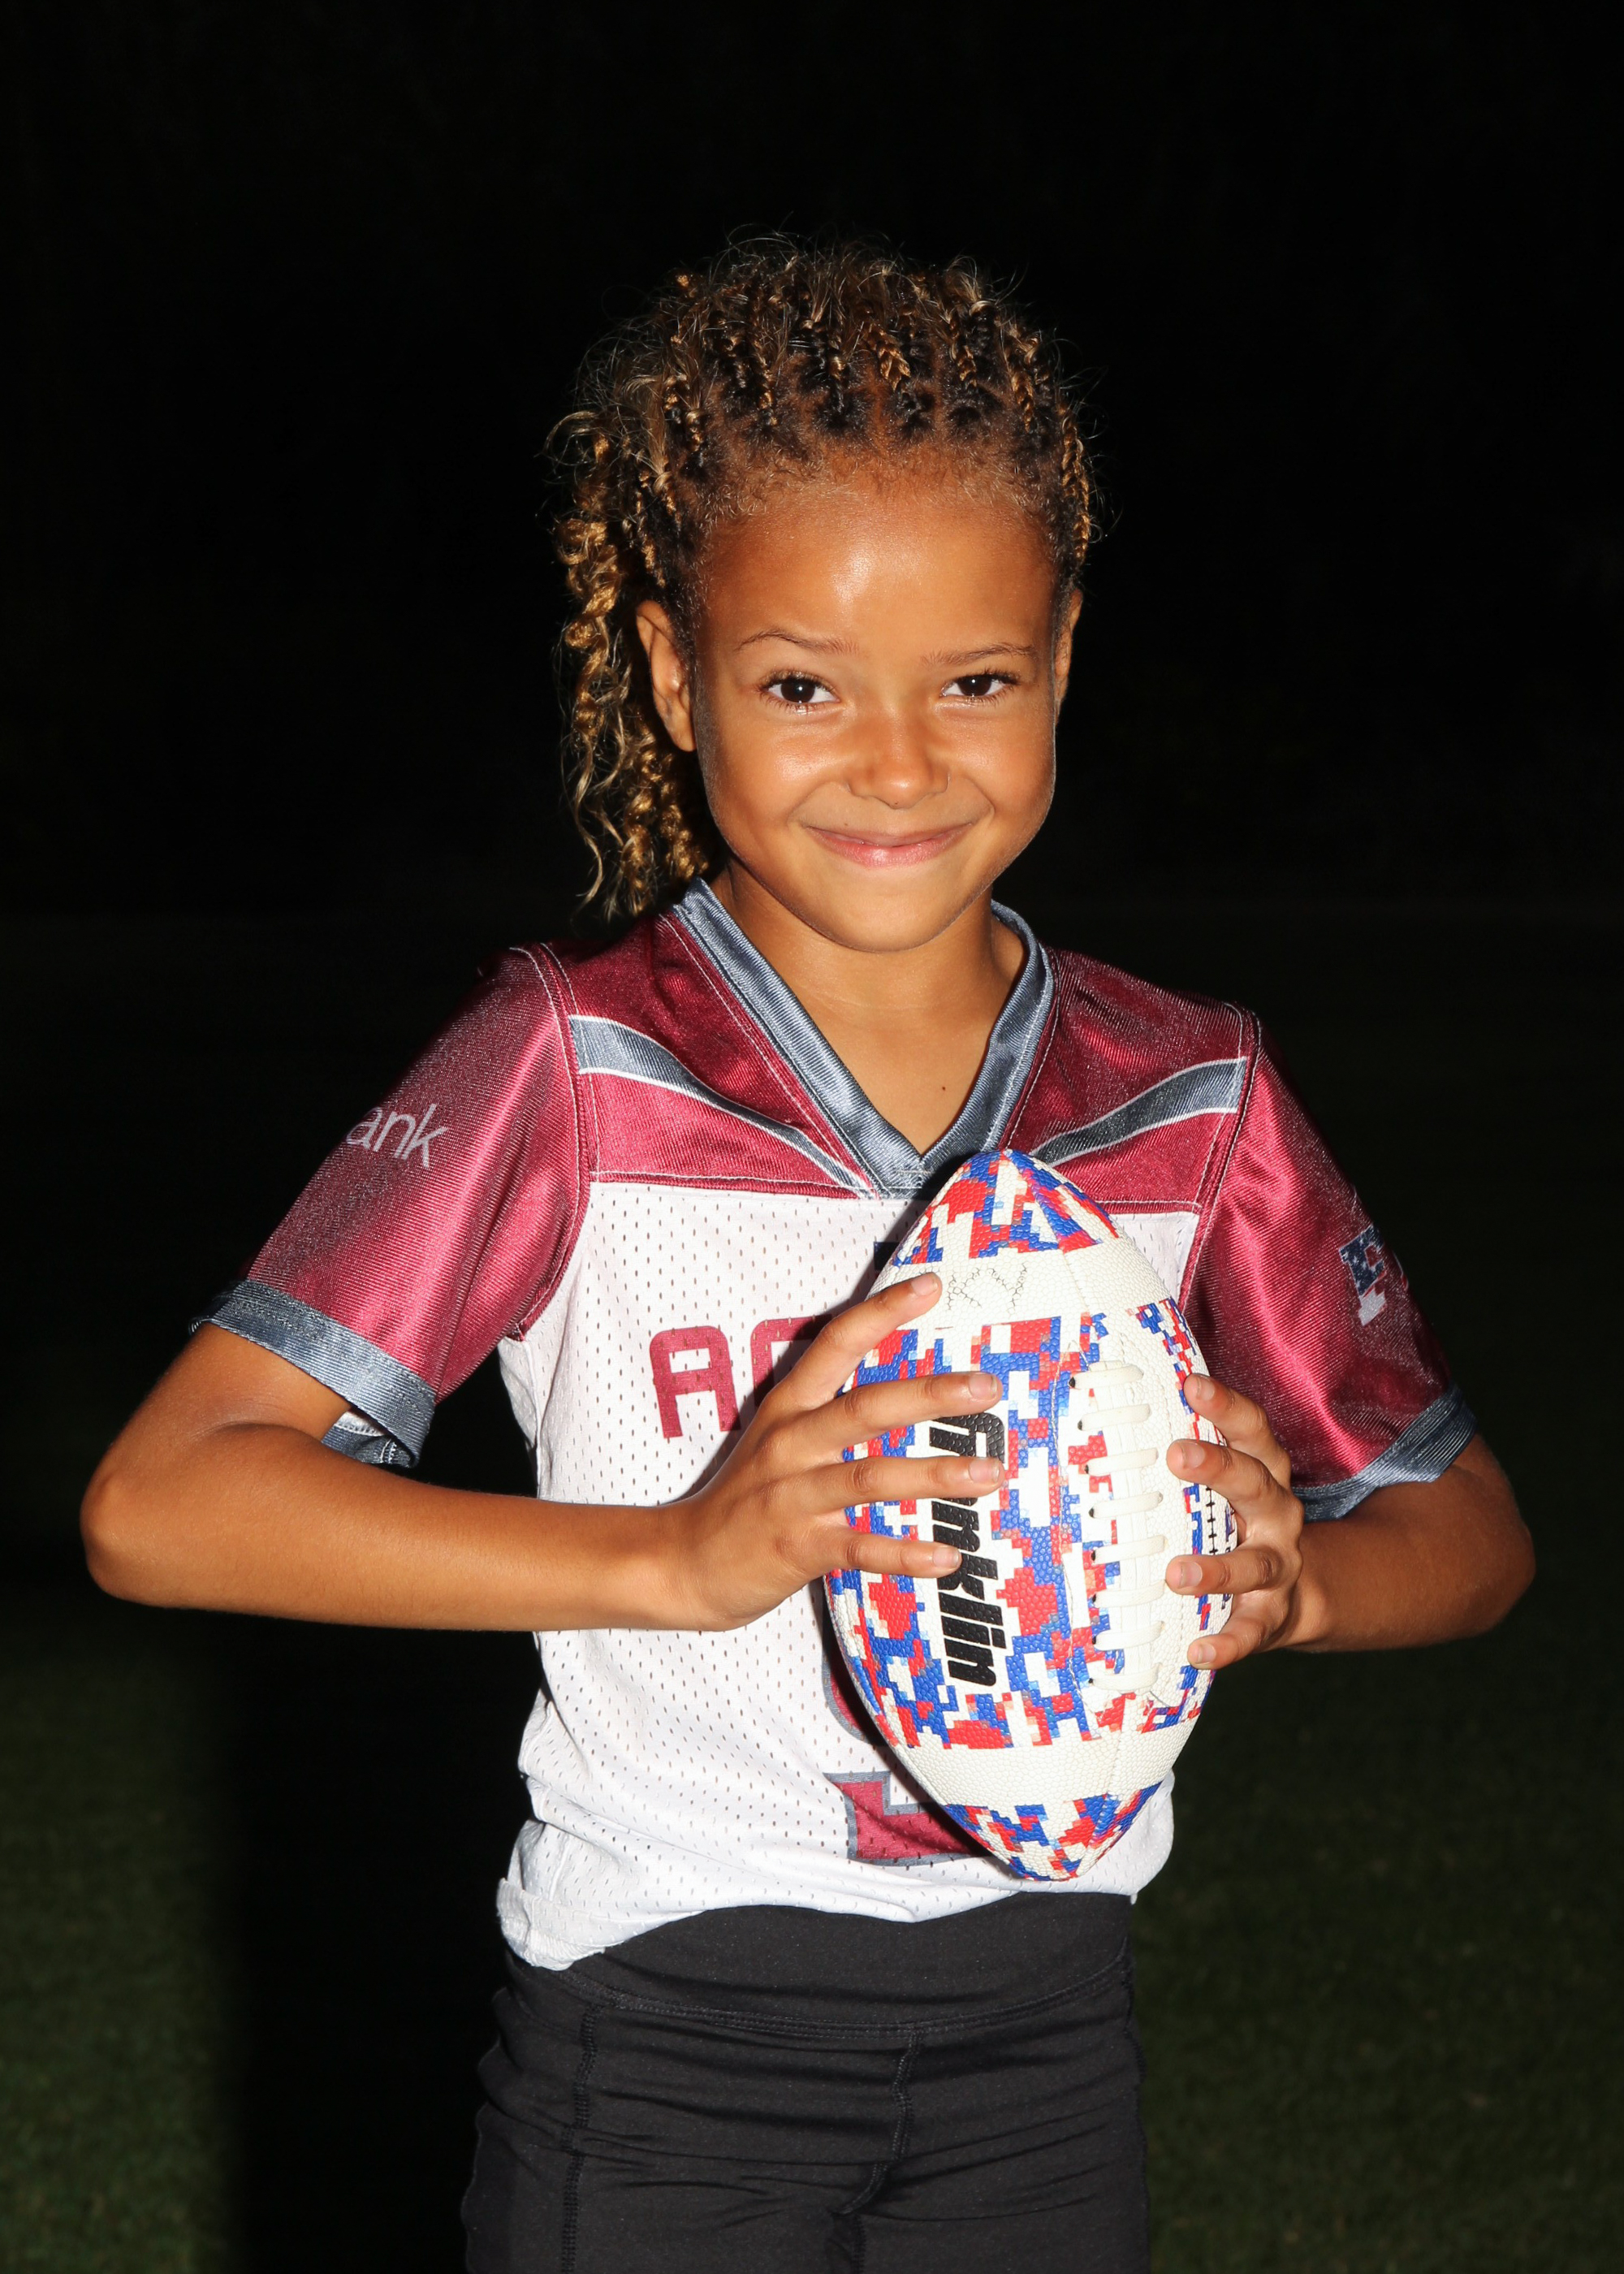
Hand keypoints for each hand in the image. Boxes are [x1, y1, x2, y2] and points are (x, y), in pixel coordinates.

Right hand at [669, 1273, 994, 1629]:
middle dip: (930, 1395)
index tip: (931, 1285)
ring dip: (934, 1475)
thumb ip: (833, 1412)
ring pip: (869, 1478)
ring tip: (990, 1471)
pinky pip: (858, 1548)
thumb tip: (912, 1390)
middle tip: (987, 1386)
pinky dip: (905, 1553)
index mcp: (789, 1408)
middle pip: (864, 1410)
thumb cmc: (748, 1499)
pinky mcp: (796, 1548)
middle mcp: (790, 1445)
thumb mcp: (780, 1439)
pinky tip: (949, 1556)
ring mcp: (791, 1497)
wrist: (684, 1563)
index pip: (835, 1344)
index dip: (882, 1312)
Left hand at [1163, 1373, 1305, 1667]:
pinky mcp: (1271, 1615)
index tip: (1192, 1384)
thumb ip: (1188, 1454)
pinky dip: (1228, 1643)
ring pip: (1254, 1564)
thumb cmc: (1236, 1522)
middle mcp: (1276, 1514)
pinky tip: (1200, 1651)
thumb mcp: (1224, 1486)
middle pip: (1255, 1484)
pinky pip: (1251, 1630)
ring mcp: (1277, 1567)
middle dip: (1218, 1468)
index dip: (1226, 1406)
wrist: (1295, 1592)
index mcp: (1262, 1474)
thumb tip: (1111, 1409)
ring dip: (1218, 1569)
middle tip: (1177, 1455)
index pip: (1252, 1431)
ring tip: (1177, 1573)